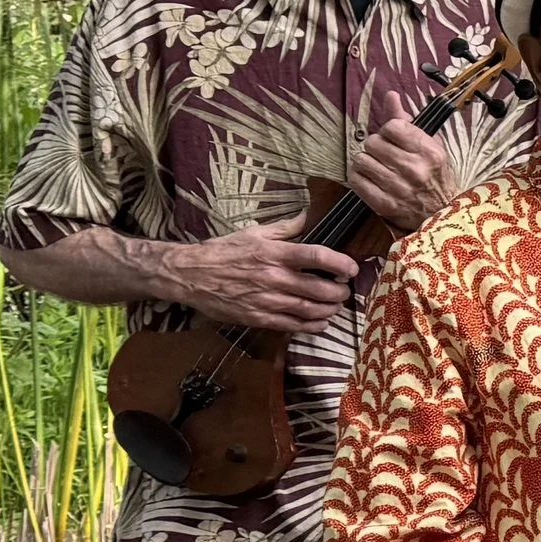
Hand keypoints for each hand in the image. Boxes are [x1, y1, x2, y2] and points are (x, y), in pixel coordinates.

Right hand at [159, 211, 359, 330]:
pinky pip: (295, 326)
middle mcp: (273, 277)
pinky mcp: (259, 318)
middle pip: (320, 288)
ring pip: (312, 310)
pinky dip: (314, 325)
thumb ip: (286, 228)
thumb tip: (310, 215)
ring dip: (331, 309)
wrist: (189, 275)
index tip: (352, 267)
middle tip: (344, 288)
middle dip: (340, 291)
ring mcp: (267, 300)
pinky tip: (320, 321)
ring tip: (335, 304)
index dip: (340, 263)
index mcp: (273, 253)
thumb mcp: (253, 233)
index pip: (316, 256)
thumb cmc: (222, 252)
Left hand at [349, 88, 460, 225]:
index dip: (388, 131)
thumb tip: (390, 95)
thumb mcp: (430, 148)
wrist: (443, 216)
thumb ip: (408, 122)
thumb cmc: (436, 179)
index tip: (394, 140)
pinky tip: (370, 180)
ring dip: (366, 162)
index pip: (392, 126)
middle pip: (373, 142)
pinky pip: (356, 180)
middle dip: (376, 147)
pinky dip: (359, 178)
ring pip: (361, 159)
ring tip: (378, 169)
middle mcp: (415, 168)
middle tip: (384, 156)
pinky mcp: (385, 204)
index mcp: (429, 151)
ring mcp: (399, 188)